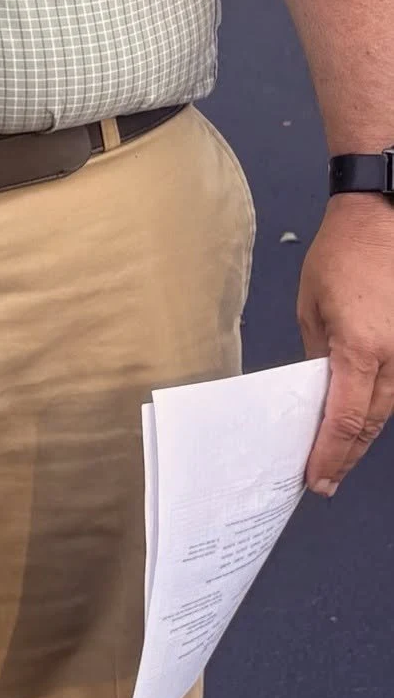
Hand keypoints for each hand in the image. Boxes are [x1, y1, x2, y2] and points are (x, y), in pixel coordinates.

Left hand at [298, 192, 393, 492]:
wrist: (382, 219)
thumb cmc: (342, 254)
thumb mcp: (311, 305)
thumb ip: (316, 352)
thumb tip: (315, 388)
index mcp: (361, 349)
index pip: (345, 420)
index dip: (330, 456)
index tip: (316, 479)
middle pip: (370, 424)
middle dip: (345, 454)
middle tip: (323, 477)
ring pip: (387, 409)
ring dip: (363, 433)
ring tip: (336, 453)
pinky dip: (379, 405)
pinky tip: (361, 415)